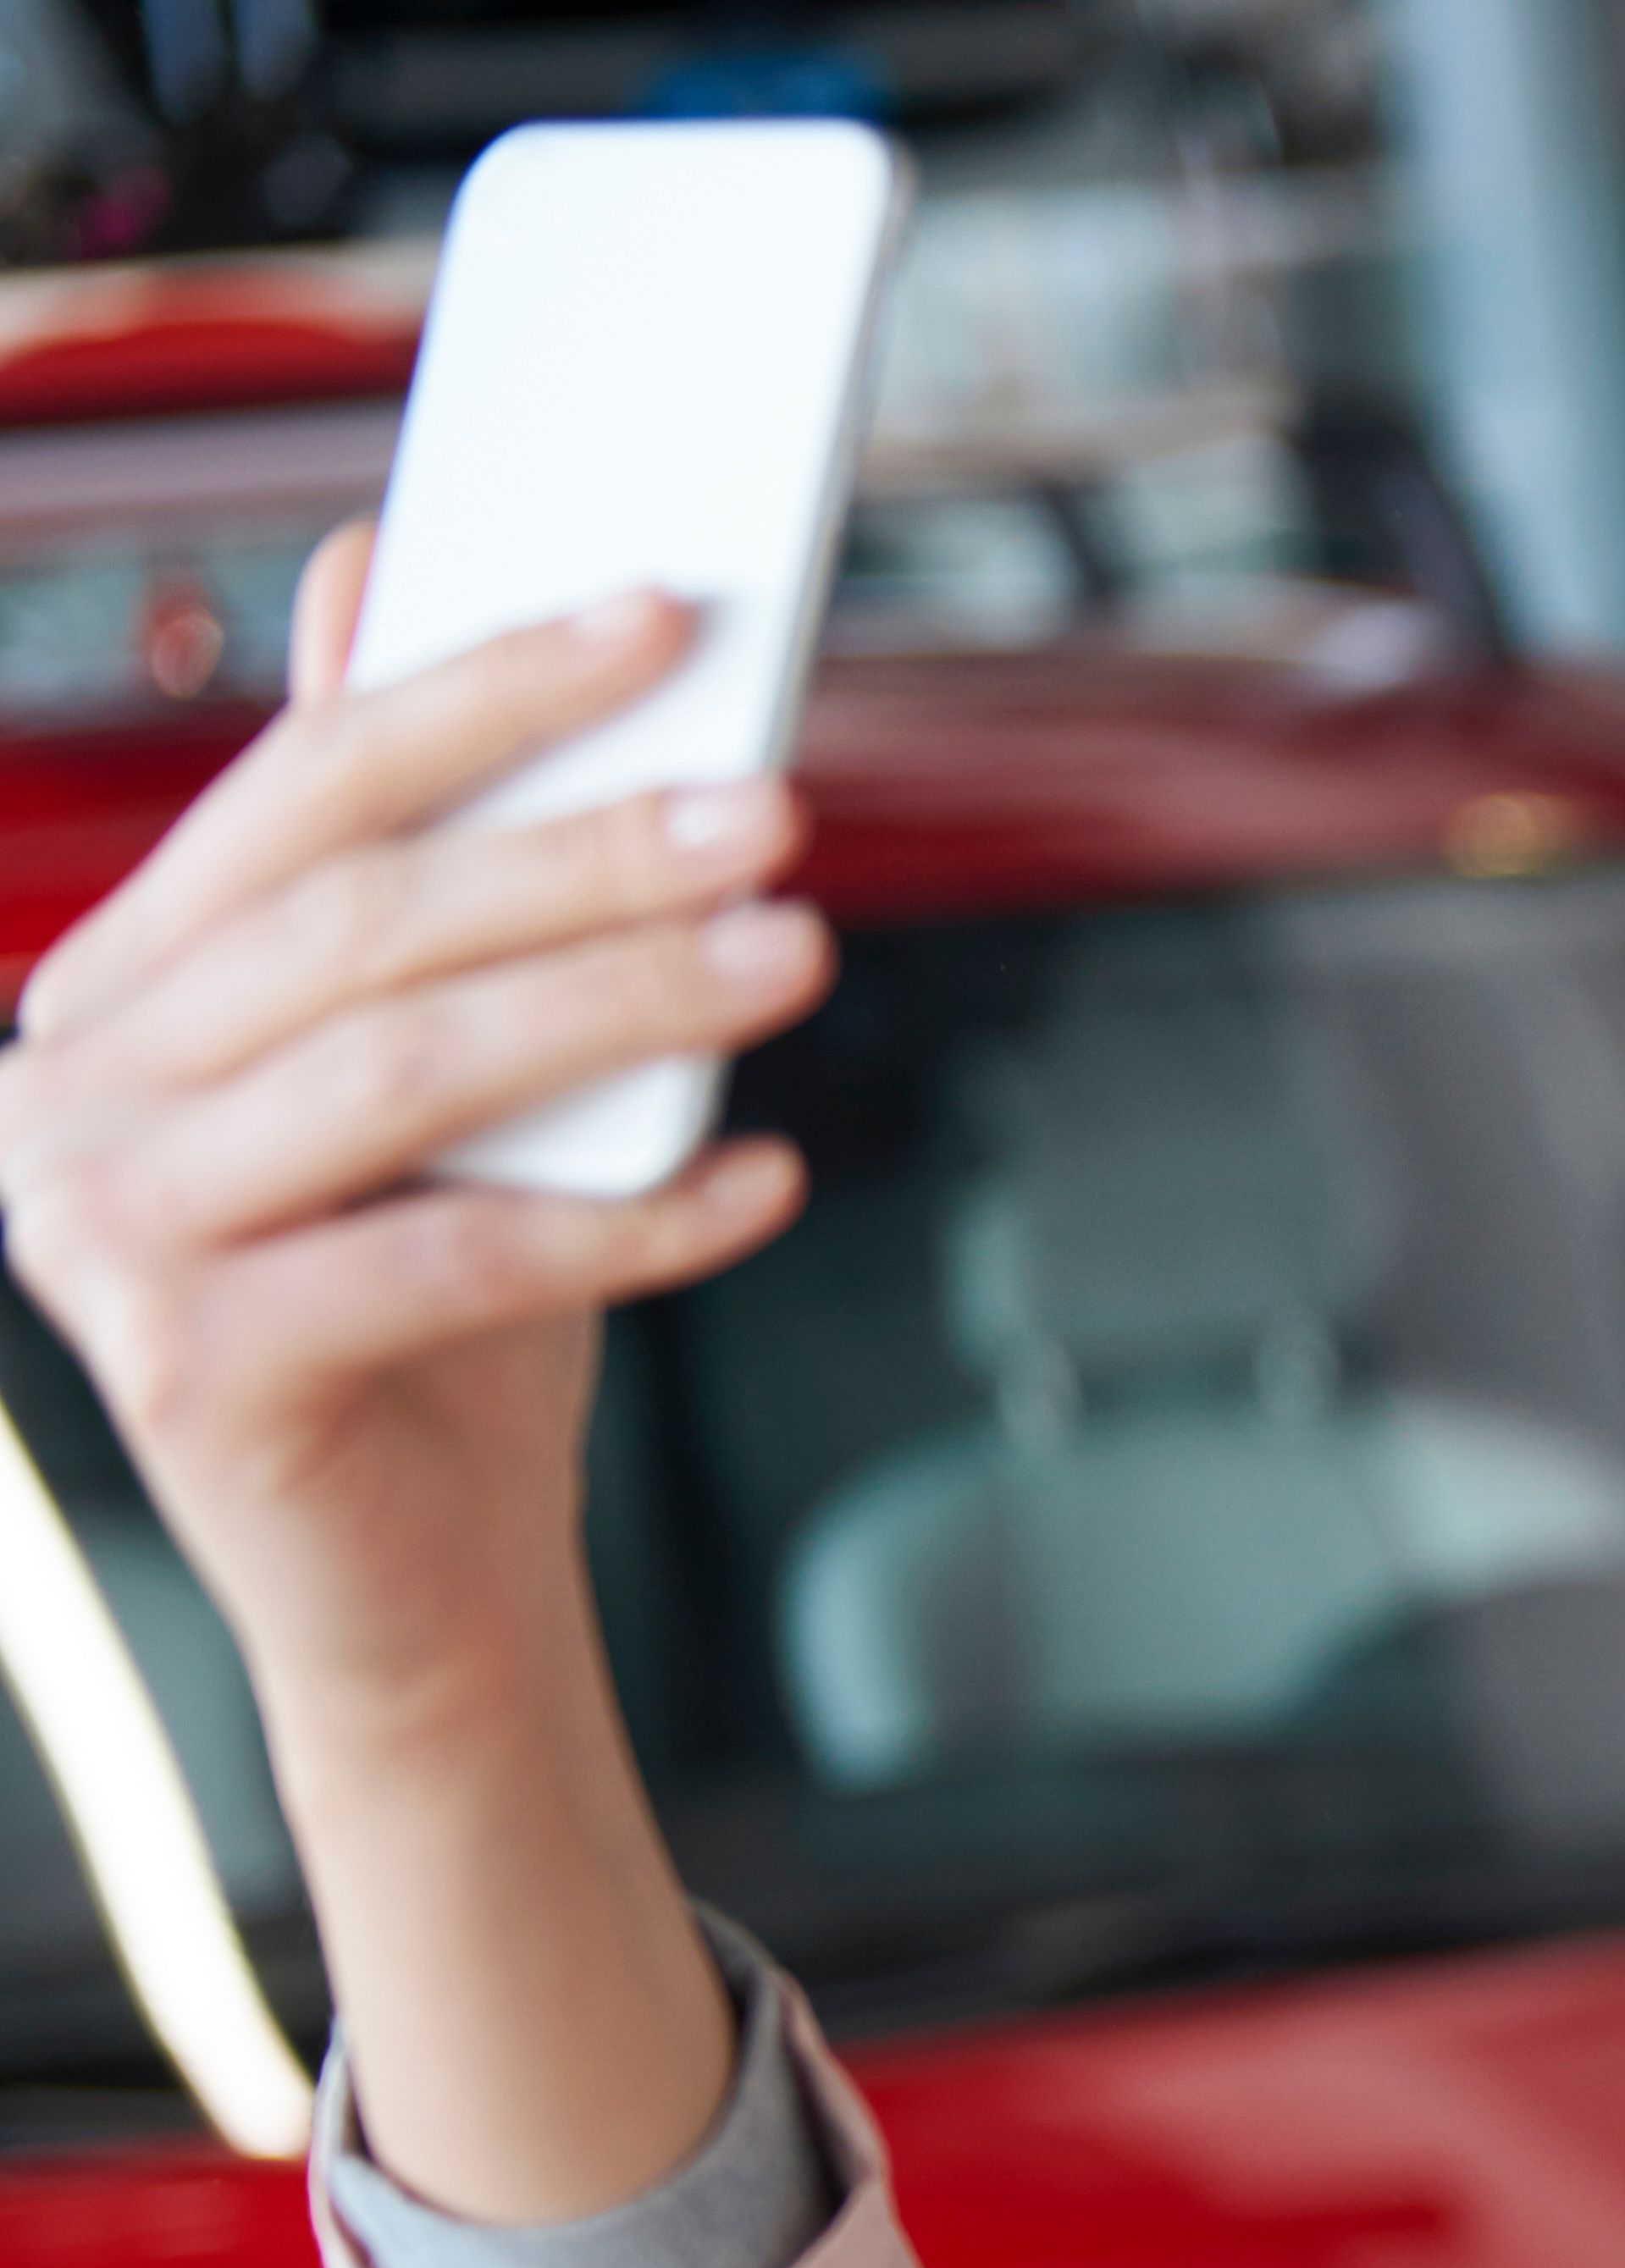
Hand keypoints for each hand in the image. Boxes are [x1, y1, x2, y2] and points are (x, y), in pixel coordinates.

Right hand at [0, 524, 826, 2214]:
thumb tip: (382, 572)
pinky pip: (446, 1258)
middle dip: (582, 852)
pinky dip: (627, 1218)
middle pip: (361, 920)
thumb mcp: (447, 1073)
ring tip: (796, 953)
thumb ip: (407, 850)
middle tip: (771, 812)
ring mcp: (97, 1232)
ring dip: (620, 1001)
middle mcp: (64, 1092)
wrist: (425, 1584)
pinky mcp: (187, 1367)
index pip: (304, 786)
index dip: (481, 689)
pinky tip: (764, 1176)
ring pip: (401, 1069)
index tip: (660, 621)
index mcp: (116, 986)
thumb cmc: (448, 1312)